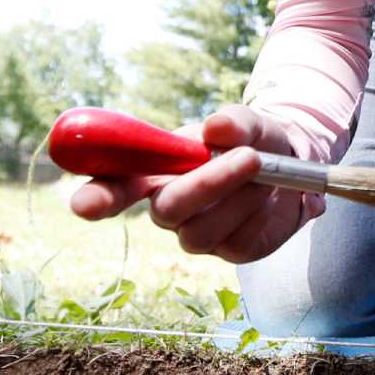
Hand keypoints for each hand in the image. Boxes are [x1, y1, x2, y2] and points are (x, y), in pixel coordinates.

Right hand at [66, 105, 312, 264]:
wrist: (292, 166)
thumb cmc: (251, 140)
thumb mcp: (247, 122)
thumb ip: (233, 122)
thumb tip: (216, 128)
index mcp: (155, 172)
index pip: (114, 186)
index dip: (95, 196)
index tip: (82, 204)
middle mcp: (168, 207)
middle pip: (165, 211)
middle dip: (207, 184)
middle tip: (249, 156)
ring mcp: (197, 234)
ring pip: (203, 230)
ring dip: (241, 196)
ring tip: (265, 167)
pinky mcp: (231, 251)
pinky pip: (239, 241)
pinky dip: (261, 213)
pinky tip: (270, 194)